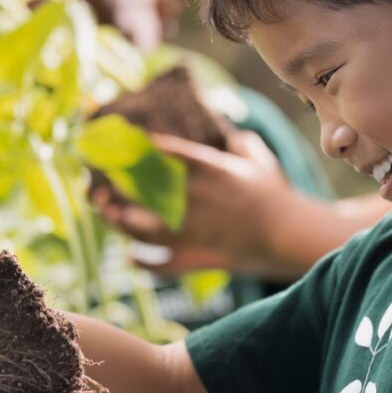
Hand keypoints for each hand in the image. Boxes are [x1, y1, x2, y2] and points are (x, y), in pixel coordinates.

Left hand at [93, 130, 304, 278]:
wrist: (289, 236)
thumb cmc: (277, 197)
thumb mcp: (261, 163)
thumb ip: (242, 144)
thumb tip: (231, 130)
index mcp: (215, 172)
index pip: (175, 153)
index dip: (148, 146)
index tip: (129, 139)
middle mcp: (199, 200)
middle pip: (149, 191)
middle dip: (121, 185)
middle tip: (101, 179)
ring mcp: (197, 229)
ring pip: (148, 228)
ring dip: (123, 220)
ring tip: (107, 210)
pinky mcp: (199, 254)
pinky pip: (164, 262)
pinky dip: (145, 262)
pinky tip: (130, 256)